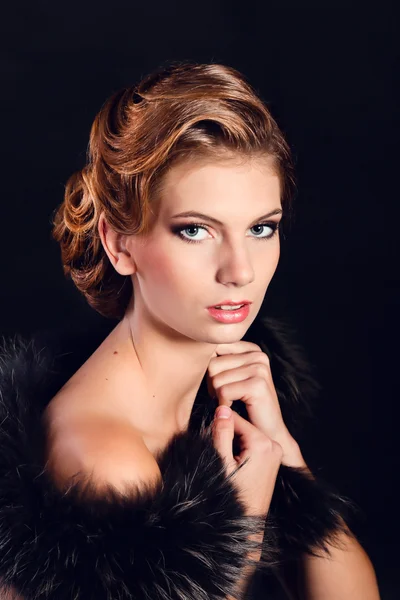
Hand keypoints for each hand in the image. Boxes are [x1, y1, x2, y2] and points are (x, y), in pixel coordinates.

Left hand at [207, 341, 302, 465]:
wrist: (268, 432)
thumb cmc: (245, 406)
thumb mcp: (232, 377)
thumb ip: (220, 360)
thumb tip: (196, 352)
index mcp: (252, 349)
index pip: (214, 348)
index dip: (211, 370)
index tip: (224, 383)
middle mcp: (258, 355)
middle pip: (212, 364)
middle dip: (213, 385)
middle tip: (226, 397)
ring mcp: (259, 369)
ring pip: (216, 378)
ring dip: (218, 396)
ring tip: (231, 402)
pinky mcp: (258, 385)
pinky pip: (223, 391)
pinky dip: (224, 404)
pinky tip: (234, 408)